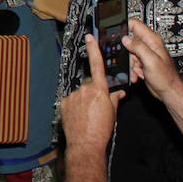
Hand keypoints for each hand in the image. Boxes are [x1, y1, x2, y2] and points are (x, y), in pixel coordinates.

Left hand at [60, 35, 123, 153]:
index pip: (97, 65)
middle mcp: (84, 90)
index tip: (90, 37)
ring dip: (84, 101)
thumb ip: (114, 98)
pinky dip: (75, 106)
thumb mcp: (113, 112)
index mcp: (99, 90)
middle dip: (94, 92)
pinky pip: (71, 101)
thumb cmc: (102, 130)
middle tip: (97, 107)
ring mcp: (73, 96)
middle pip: (90, 85)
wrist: (86, 144)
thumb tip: (118, 93)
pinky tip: (79, 117)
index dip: (94, 49)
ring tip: (88, 115)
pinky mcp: (64, 104)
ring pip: (80, 94)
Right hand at [125, 18, 182, 102]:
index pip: (135, 24)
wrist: (169, 91)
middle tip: (132, 60)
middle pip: (129, 41)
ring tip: (138, 70)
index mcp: (152, 40)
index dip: (124, 26)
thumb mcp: (151, 61)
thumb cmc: (166, 78)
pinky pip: (132, 62)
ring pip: (129, 53)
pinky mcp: (143, 62)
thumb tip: (126, 39)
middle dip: (127, 52)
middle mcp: (149, 45)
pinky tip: (138, 74)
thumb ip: (138, 47)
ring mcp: (146, 53)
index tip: (116, 32)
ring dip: (130, 63)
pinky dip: (132, 69)